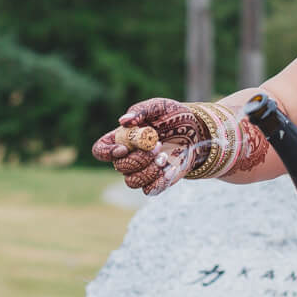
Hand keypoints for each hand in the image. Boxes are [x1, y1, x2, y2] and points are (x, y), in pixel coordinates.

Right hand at [90, 98, 209, 195]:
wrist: (196, 130)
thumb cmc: (172, 115)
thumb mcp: (158, 106)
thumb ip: (140, 111)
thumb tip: (123, 121)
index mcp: (121, 138)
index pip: (100, 150)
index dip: (107, 153)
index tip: (123, 148)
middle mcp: (127, 156)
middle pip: (119, 167)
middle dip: (139, 158)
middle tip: (159, 145)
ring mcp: (140, 171)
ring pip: (132, 181)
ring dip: (149, 170)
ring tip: (165, 156)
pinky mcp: (156, 181)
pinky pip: (149, 190)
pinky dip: (160, 180)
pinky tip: (172, 168)